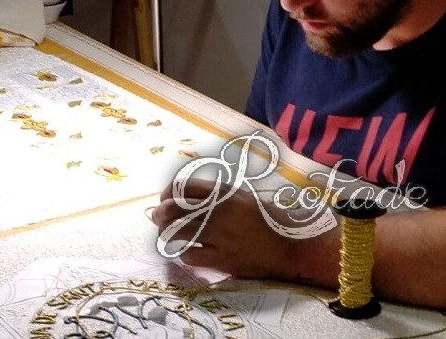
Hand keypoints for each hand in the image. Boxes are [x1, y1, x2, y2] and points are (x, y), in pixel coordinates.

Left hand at [151, 178, 307, 279]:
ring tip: (165, 235)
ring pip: (179, 232)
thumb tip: (188, 193)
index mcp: (226, 194)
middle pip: (177, 209)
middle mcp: (221, 212)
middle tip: (155, 216)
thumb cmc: (267, 220)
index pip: (186, 187)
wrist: (290, 247)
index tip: (164, 197)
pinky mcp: (223, 259)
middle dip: (161, 212)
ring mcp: (221, 236)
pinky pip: (190, 255)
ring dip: (167, 233)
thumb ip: (219, 194)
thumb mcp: (244, 197)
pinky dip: (184, 254)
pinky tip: (186, 253)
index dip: (169, 191)